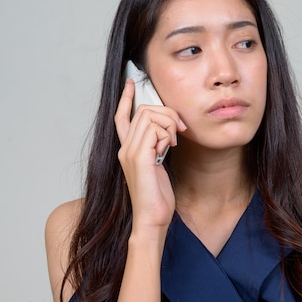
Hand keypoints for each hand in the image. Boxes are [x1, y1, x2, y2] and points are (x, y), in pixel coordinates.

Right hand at [114, 79, 186, 238]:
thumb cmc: (157, 196)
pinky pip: (153, 130)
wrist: (152, 218)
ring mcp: (130, 152)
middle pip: (143, 110)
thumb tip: (169, 131)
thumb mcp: (158, 166)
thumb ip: (157, 147)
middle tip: (180, 130)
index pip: (121, 116)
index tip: (131, 83)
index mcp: (127, 149)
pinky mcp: (139, 158)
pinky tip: (168, 148)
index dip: (126, 98)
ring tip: (174, 142)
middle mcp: (125, 148)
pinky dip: (166, 134)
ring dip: (169, 124)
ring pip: (150, 116)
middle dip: (166, 113)